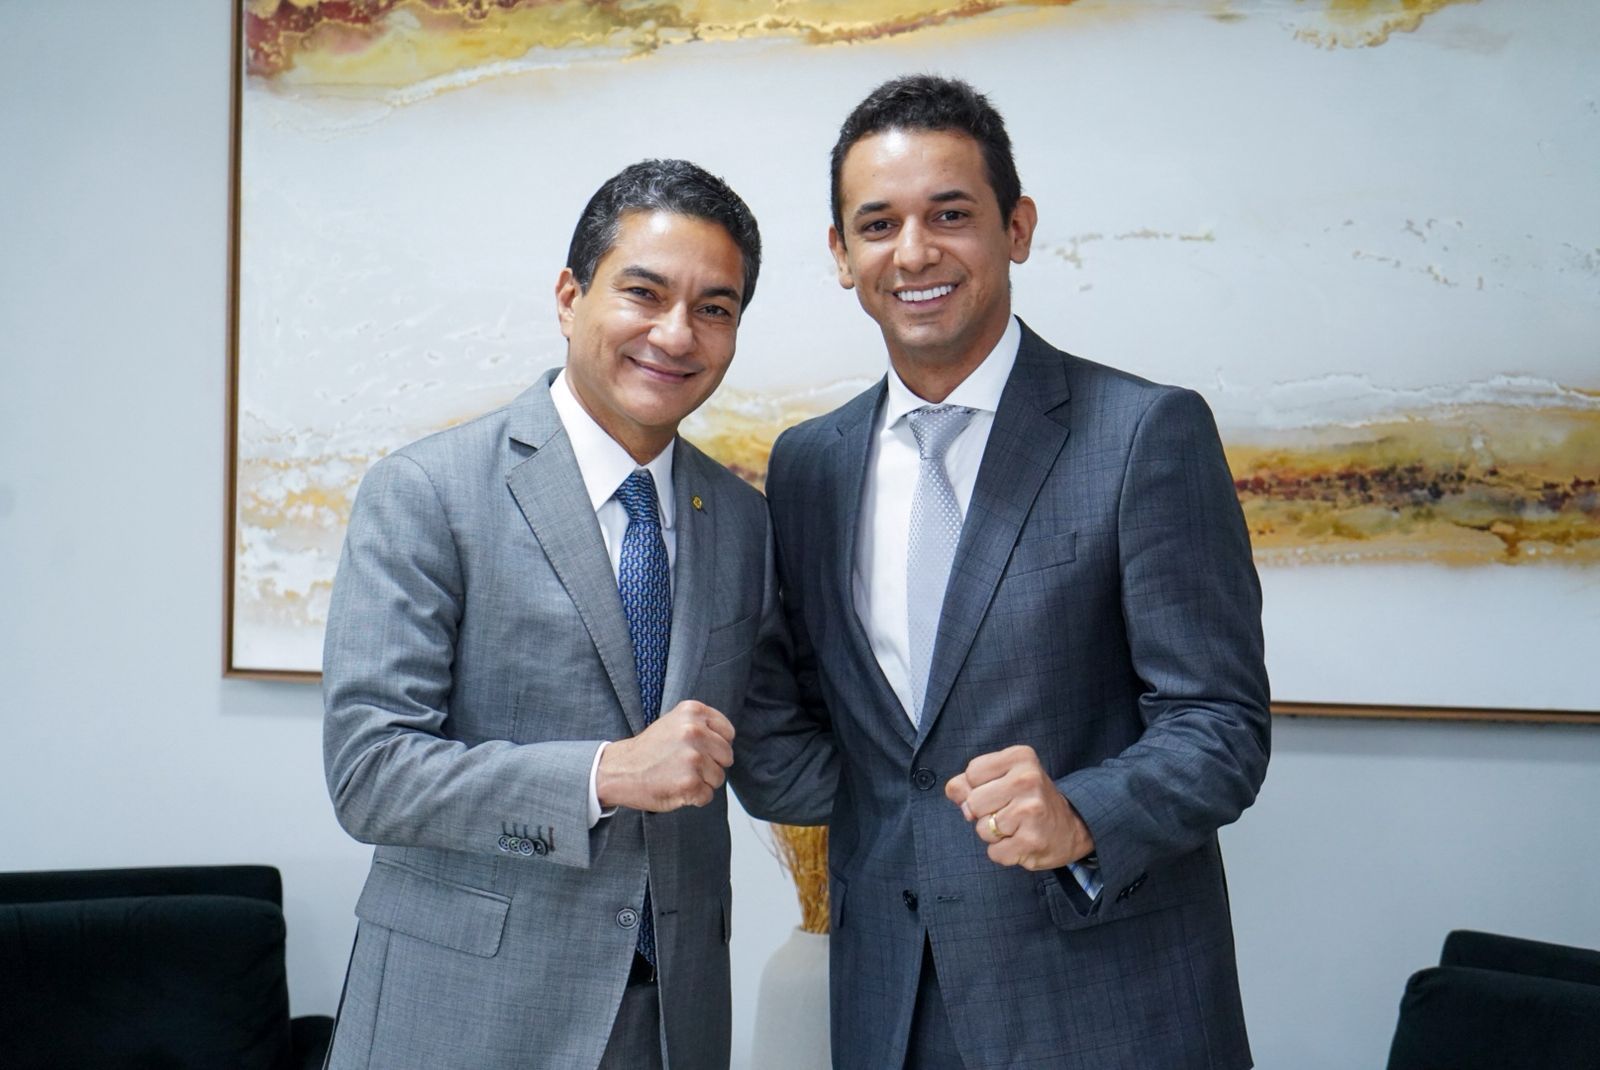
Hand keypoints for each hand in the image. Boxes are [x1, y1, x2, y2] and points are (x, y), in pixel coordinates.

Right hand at [597, 701, 734, 811]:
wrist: (619, 770)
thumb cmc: (648, 750)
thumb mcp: (675, 722)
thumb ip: (703, 725)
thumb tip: (727, 741)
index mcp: (693, 711)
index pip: (728, 733)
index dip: (716, 746)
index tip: (699, 750)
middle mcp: (695, 731)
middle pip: (727, 756)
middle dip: (712, 765)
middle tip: (686, 766)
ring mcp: (693, 758)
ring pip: (719, 778)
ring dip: (702, 783)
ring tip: (678, 775)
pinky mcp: (689, 783)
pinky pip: (707, 796)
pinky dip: (694, 798)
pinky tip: (675, 788)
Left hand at [945, 745, 1093, 870]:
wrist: (1072, 828)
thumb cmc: (1028, 800)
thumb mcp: (1003, 778)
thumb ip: (970, 780)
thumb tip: (953, 791)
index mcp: (1020, 757)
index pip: (971, 773)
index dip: (978, 787)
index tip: (1001, 790)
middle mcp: (1028, 779)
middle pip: (972, 802)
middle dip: (983, 813)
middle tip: (1008, 811)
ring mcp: (1031, 810)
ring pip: (982, 829)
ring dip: (994, 834)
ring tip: (1017, 827)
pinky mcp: (1032, 840)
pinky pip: (994, 852)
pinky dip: (1003, 852)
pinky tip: (1021, 842)